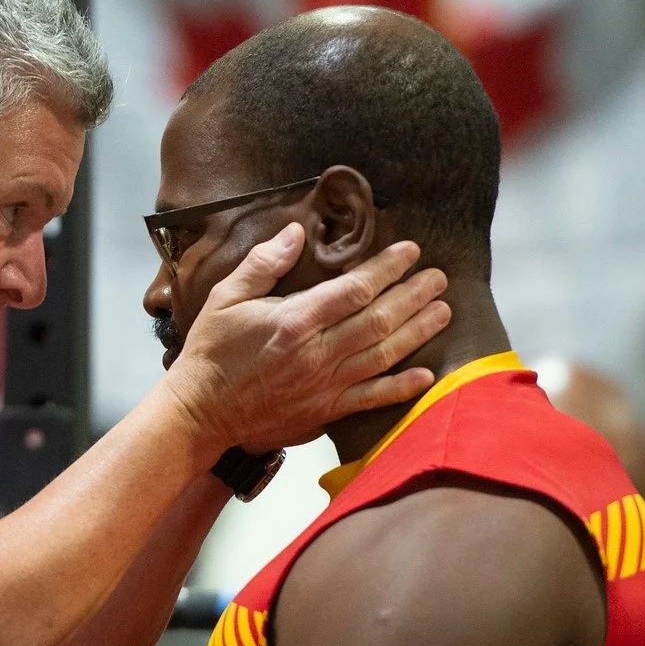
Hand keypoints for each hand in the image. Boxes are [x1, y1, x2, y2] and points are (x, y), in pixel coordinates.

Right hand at [163, 226, 450, 451]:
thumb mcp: (226, 297)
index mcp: (295, 320)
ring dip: (418, 332)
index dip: (387, 268)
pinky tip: (426, 374)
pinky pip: (372, 398)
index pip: (354, 288)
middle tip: (440, 278)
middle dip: (414, 295)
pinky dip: (401, 387)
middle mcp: (317, 353)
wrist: (201, 413)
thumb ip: (264, 263)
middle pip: (379, 319)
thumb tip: (295, 232)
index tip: (410, 251)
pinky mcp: (325, 411)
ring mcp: (325, 385)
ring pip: (384, 354)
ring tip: (443, 312)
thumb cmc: (211, 353)